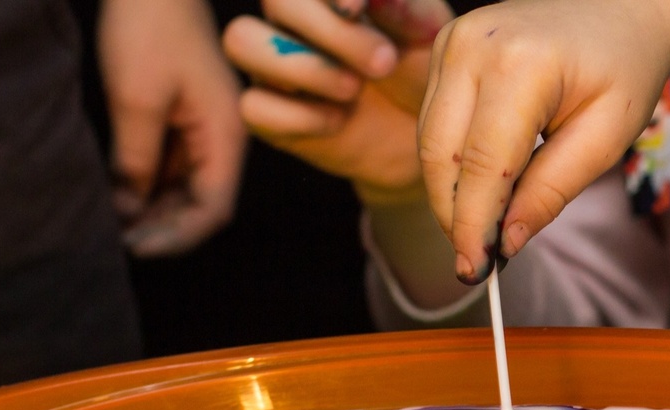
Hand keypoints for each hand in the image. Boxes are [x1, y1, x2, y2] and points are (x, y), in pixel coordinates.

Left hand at [100, 0, 245, 256]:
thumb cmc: (149, 27)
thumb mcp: (136, 99)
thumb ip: (134, 160)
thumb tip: (127, 211)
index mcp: (226, 136)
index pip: (212, 210)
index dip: (176, 236)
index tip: (133, 246)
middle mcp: (222, 140)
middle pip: (201, 206)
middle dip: (162, 229)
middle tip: (116, 243)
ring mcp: (202, 130)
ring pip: (184, 190)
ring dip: (152, 212)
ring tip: (113, 226)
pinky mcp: (181, 120)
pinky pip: (169, 167)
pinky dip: (145, 187)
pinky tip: (116, 196)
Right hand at [222, 0, 441, 206]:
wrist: (421, 135)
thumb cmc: (419, 71)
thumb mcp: (428, 37)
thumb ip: (406, 8)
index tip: (357, 8)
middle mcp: (292, 21)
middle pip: (277, 1)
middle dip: (331, 32)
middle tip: (384, 62)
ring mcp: (272, 65)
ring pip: (241, 41)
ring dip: (302, 66)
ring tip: (354, 89)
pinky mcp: (268, 114)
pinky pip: (252, 106)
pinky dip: (296, 115)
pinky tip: (338, 121)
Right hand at [417, 0, 669, 283]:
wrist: (623, 8)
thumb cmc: (625, 69)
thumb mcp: (606, 139)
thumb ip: (552, 191)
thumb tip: (505, 242)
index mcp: (521, 66)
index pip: (480, 165)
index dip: (474, 225)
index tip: (477, 271)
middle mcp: (473, 46)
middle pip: (440, 155)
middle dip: (455, 216)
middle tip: (479, 261)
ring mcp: (453, 40)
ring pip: (429, 141)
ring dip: (451, 192)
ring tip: (485, 226)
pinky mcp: (447, 44)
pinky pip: (435, 120)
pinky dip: (452, 162)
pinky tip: (483, 186)